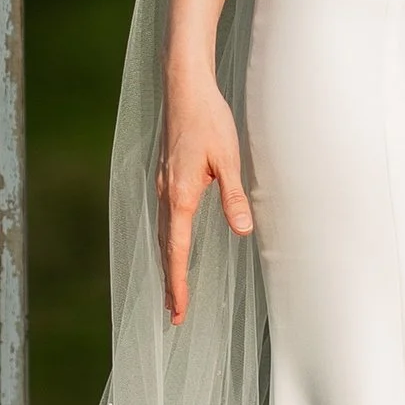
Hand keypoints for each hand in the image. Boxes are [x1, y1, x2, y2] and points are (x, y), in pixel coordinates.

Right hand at [159, 64, 252, 323]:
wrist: (184, 89)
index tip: (178, 310)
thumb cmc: (209, 120)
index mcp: (181, 195)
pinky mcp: (167, 177)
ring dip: (168, 263)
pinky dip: (167, 241)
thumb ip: (234, 196)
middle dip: (170, 282)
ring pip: (162, 234)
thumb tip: (242, 231)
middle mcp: (166, 194)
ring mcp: (163, 185)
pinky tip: (173, 245)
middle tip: (175, 315)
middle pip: (164, 248)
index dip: (178, 282)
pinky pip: (165, 218)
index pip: (176, 250)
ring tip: (174, 290)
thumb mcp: (230, 158)